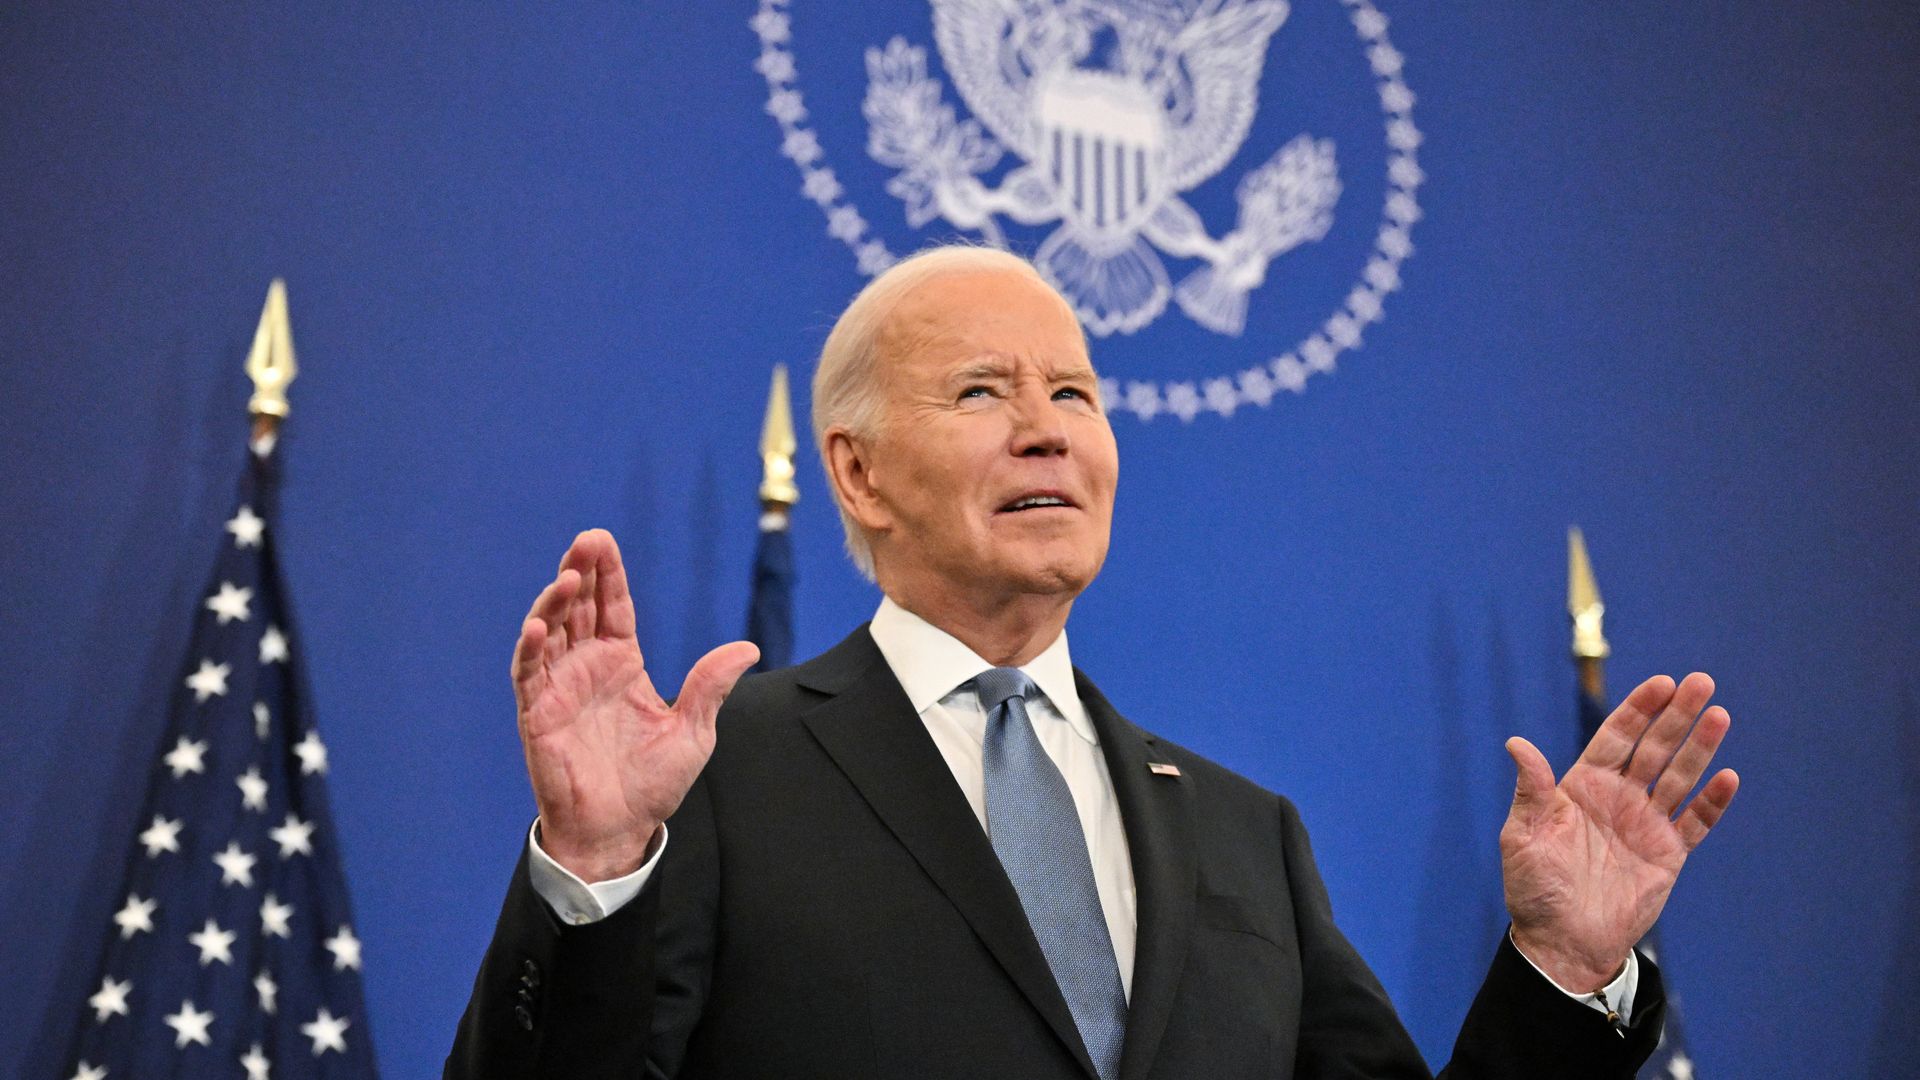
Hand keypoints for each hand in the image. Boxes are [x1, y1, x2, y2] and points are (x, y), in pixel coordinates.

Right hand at [512, 529, 758, 881]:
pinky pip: (528, 673)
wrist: (621, 830)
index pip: (613, 607)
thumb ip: (710, 686)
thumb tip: (748, 648)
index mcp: (623, 664)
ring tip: (569, 577)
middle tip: (586, 541)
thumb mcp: (693, 731)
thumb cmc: (653, 784)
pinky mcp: (537, 713)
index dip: (608, 574)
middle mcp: (587, 668)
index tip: (603, 540)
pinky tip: (540, 625)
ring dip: (554, 601)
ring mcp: (559, 687)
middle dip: (580, 571)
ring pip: (550, 631)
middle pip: (580, 607)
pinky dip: (530, 647)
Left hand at [1500, 672, 1738, 990]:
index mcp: (1583, 787)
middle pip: (1654, 748)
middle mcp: (1618, 799)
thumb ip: (1530, 790)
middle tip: (1702, 682)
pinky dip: (1712, 802)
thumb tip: (1517, 743)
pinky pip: (1695, 823)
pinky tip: (1727, 777)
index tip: (1661, 682)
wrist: (1561, 942)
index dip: (1638, 709)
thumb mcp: (1523, 836)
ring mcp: (1645, 825)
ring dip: (1700, 748)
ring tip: (1719, 715)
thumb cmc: (1533, 889)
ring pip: (1679, 778)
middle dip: (1677, 715)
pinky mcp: (1667, 855)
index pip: (1616, 737)